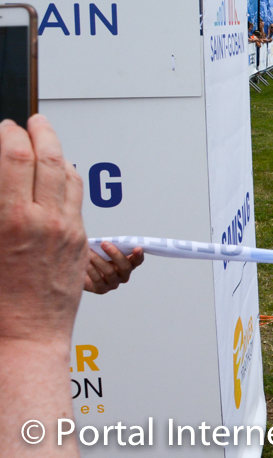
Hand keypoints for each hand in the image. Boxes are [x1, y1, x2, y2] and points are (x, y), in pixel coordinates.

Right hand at [0, 116, 88, 344]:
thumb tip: (2, 180)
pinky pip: (77, 198)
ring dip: (58, 150)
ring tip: (47, 138)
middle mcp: (42, 220)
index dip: (10, 135)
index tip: (4, 128)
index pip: (15, 157)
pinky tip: (60, 172)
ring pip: (68, 174)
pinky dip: (68, 177)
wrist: (25, 336)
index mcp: (9, 219)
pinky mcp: (79, 240)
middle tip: (32, 121)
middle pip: (47, 157)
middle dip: (40, 131)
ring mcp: (66, 229)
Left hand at [84, 242, 143, 294]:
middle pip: (125, 266)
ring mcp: (113, 284)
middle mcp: (123, 275)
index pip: (137, 261)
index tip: (137, 248)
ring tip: (90, 251)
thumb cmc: (95, 256)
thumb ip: (110, 245)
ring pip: (110, 272)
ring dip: (99, 260)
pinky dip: (92, 269)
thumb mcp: (104, 250)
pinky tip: (86, 262)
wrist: (80, 270)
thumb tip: (106, 240)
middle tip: (104, 243)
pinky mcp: (102, 289)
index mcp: (128, 264)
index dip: (138, 256)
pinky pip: (98, 280)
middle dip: (115, 254)